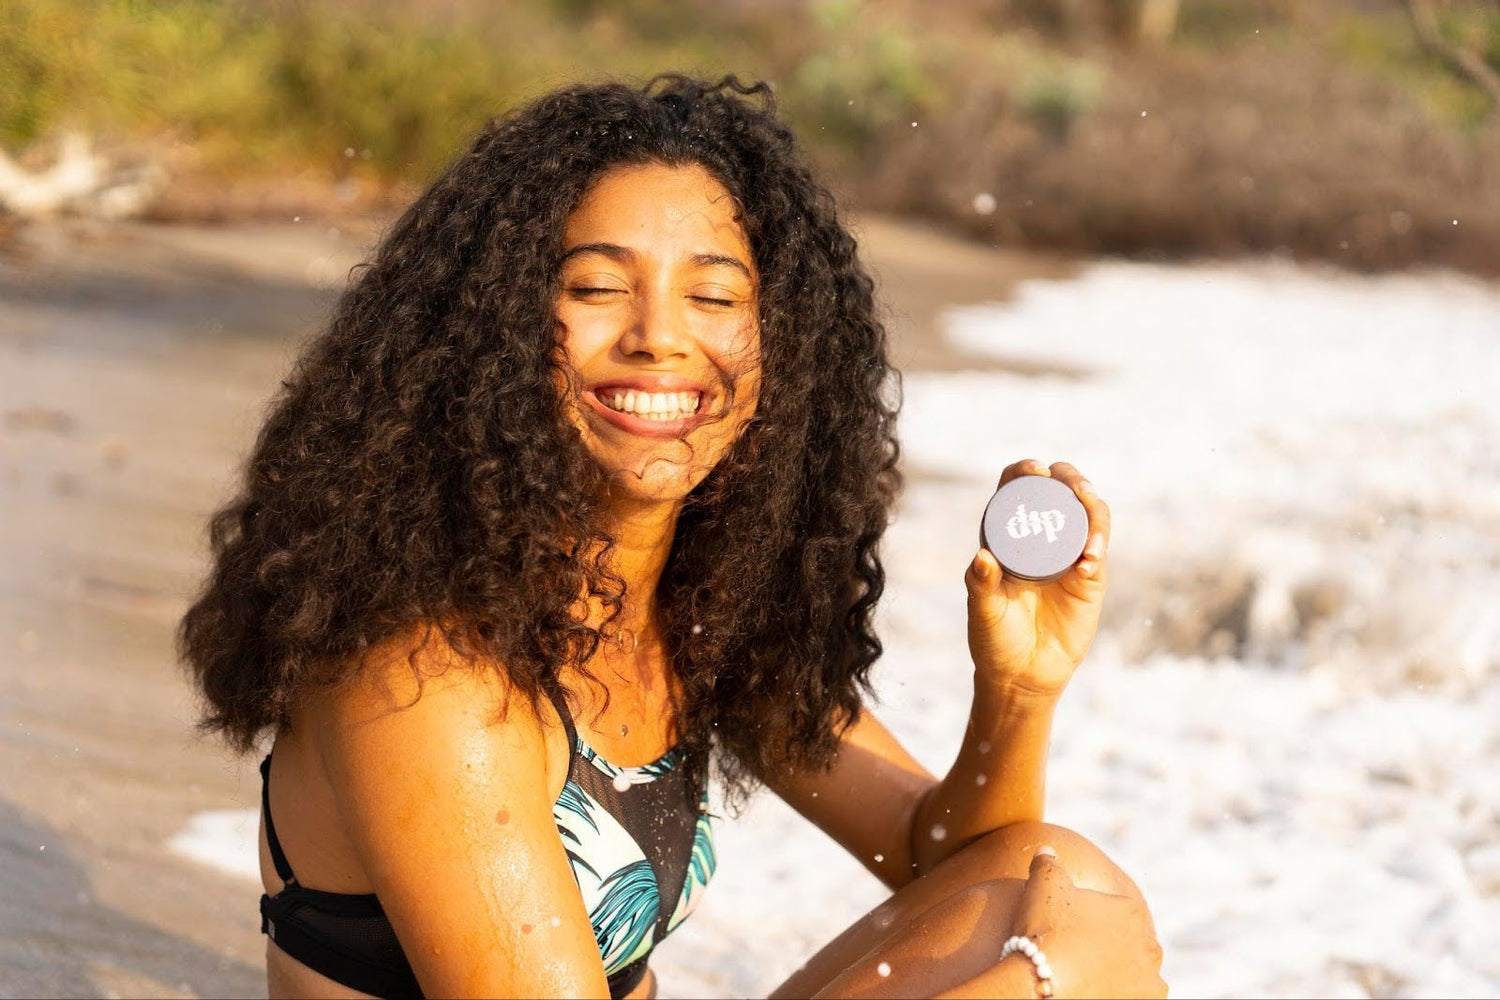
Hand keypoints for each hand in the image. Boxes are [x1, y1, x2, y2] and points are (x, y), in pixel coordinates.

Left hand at [965, 459, 1110, 696]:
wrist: (1023, 675)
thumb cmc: (995, 640)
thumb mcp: (984, 612)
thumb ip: (982, 586)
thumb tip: (981, 558)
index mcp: (1007, 536)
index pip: (1017, 489)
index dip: (1025, 471)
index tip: (1034, 470)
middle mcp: (1040, 538)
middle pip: (1060, 490)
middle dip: (1069, 478)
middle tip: (1072, 487)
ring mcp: (1068, 555)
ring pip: (1088, 513)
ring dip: (1092, 506)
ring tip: (1088, 514)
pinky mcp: (1090, 578)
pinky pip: (1098, 549)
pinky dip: (1097, 544)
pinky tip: (1087, 560)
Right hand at [1008, 848, 1166, 998]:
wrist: (1041, 983)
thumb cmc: (1044, 930)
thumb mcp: (1042, 882)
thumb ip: (1048, 862)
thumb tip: (1047, 850)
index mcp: (1130, 910)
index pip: (1118, 910)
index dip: (1094, 918)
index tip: (1075, 929)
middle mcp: (1148, 945)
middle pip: (1131, 942)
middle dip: (1113, 946)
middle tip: (1083, 954)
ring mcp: (1150, 981)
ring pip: (1139, 974)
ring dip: (1122, 974)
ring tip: (1090, 977)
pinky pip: (1136, 997)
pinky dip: (1123, 994)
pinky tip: (1098, 991)